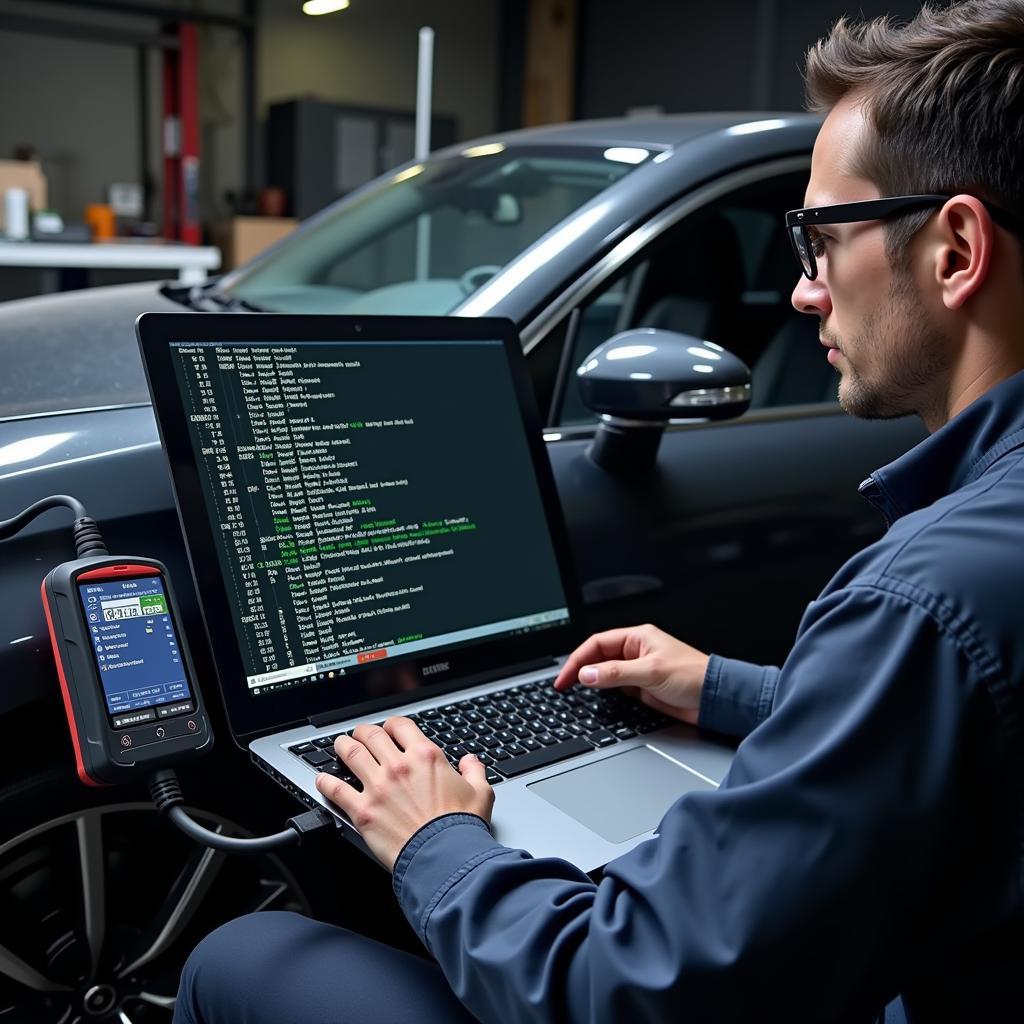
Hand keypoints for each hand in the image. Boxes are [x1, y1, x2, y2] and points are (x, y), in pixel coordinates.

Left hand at [315, 717, 494, 870]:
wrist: (444, 858)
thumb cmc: (461, 828)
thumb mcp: (480, 793)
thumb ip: (474, 771)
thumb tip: (471, 761)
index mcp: (426, 757)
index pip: (400, 726)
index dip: (392, 724)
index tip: (389, 729)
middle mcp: (399, 766)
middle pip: (371, 735)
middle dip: (363, 731)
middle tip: (360, 734)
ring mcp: (378, 787)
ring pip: (351, 754)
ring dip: (342, 746)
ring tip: (340, 745)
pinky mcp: (362, 810)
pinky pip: (336, 789)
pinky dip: (325, 782)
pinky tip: (322, 780)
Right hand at [553, 623, 709, 725]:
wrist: (715, 698)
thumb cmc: (693, 676)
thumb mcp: (651, 672)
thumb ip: (616, 673)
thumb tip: (586, 674)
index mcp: (637, 638)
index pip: (597, 644)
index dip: (578, 659)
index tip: (565, 676)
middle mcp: (636, 651)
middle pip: (598, 658)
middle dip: (580, 670)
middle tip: (564, 685)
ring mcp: (638, 670)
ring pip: (604, 674)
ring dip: (591, 682)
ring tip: (575, 692)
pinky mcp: (642, 688)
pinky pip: (615, 688)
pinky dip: (603, 693)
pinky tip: (596, 699)